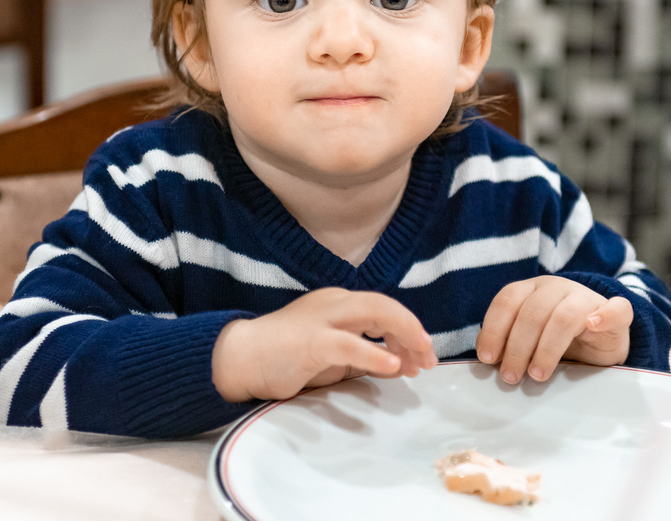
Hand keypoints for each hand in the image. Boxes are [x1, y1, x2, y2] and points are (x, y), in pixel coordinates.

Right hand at [211, 287, 437, 402]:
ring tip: (418, 360)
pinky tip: (393, 367)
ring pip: (373, 312)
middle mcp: (334, 303)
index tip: (423, 357)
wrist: (241, 358)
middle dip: (412, 330)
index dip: (409, 331)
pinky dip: (374, 354)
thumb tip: (397, 363)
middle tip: (429, 358)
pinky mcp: (310, 341)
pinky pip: (349, 343)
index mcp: (339, 304)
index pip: (384, 309)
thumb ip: (363, 355)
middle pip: (384, 305)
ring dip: (403, 335)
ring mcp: (322, 318)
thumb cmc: (285, 357)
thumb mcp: (333, 356)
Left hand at [475, 276, 632, 384]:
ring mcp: (586, 297)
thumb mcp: (528, 338)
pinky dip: (605, 316)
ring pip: (564, 316)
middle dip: (517, 347)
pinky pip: (616, 308)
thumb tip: (488, 357)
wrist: (601, 338)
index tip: (488, 358)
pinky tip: (592, 326)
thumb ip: (508, 341)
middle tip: (511, 375)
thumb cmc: (557, 339)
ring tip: (537, 374)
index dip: (494, 329)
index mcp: (531, 289)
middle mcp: (556, 287)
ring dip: (547, 348)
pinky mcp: (616, 311)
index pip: (507, 302)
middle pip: (532, 312)